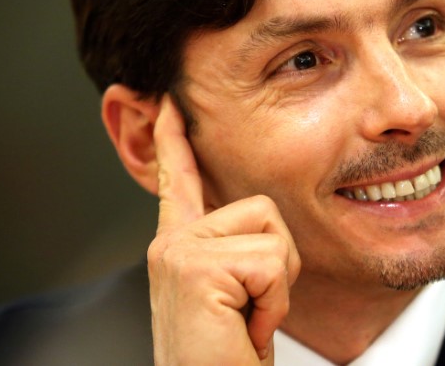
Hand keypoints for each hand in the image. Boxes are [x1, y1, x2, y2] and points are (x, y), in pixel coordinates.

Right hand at [146, 96, 300, 364]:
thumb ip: (234, 252)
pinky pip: (271, 263)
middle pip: (263, 208)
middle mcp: (172, 243)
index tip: (166, 104)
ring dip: (276, 286)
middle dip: (277, 263)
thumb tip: (261, 225)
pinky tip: (243, 326)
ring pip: (272, 234)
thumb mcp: (232, 296)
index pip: (179, 181)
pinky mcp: (196, 267)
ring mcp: (178, 252)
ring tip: (245, 319)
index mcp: (181, 246)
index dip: (173, 141)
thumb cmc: (226, 354)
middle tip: (250, 309)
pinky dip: (273, 303)